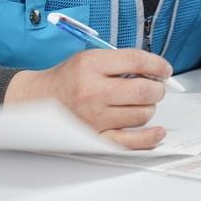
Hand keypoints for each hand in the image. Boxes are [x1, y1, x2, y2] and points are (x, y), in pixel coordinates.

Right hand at [6, 48, 173, 148]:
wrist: (36, 101)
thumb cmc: (66, 79)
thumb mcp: (88, 59)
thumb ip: (120, 62)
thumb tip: (154, 71)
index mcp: (91, 65)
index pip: (136, 61)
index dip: (158, 65)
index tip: (164, 69)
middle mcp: (93, 92)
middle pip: (143, 91)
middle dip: (157, 88)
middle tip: (155, 87)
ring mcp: (95, 118)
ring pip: (141, 114)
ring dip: (148, 108)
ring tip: (140, 103)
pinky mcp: (95, 138)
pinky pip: (131, 142)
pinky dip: (149, 137)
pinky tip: (158, 131)